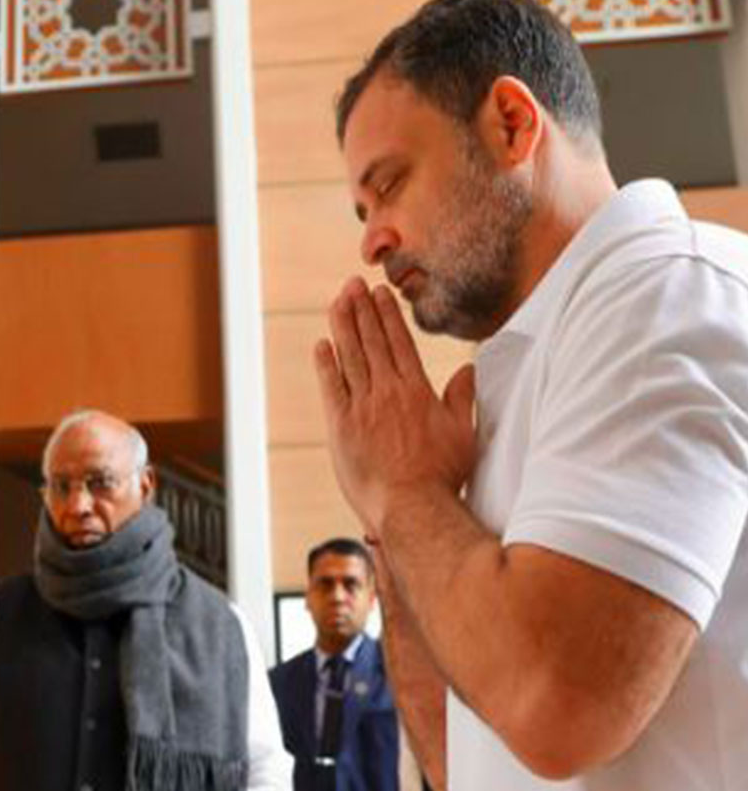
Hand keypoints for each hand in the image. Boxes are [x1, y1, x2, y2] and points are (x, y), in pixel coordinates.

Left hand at [315, 277, 476, 536]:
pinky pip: (332, 388)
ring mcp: (364, 408)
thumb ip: (461, 397)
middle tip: (352, 284)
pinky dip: (326, 365)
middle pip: (373, 342)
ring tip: (337, 301)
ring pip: (351, 357)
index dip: (387, 315)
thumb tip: (468, 368)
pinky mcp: (342, 427)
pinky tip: (322, 345)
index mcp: (418, 391)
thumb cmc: (443, 475)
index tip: (379, 294)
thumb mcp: (463, 432)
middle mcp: (389, 392)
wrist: (413, 506)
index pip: (400, 342)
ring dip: (343, 326)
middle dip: (361, 310)